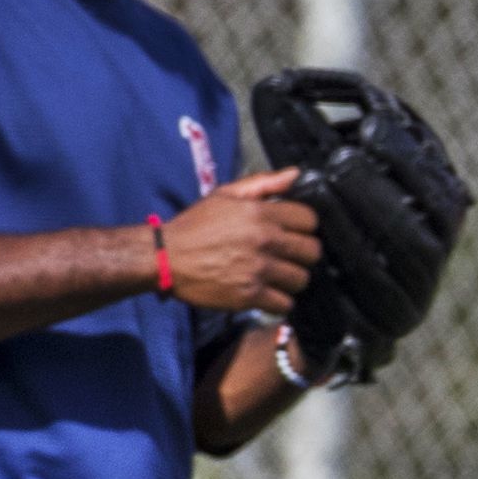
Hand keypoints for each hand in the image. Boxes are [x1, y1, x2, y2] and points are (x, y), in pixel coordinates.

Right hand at [158, 168, 319, 319]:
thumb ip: (263, 183)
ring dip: (292, 280)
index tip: (295, 233)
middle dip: (303, 254)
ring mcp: (258, 269)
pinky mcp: (249, 295)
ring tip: (279, 277)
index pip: (310, 220)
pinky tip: (269, 294)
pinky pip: (284, 303)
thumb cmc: (194, 225)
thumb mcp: (225, 194)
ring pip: (301, 279)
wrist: (166, 257)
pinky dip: (279, 302)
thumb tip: (295, 175)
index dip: (305, 227)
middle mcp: (264, 240)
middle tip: (290, 257)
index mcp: (260, 213)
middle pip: (312, 252)